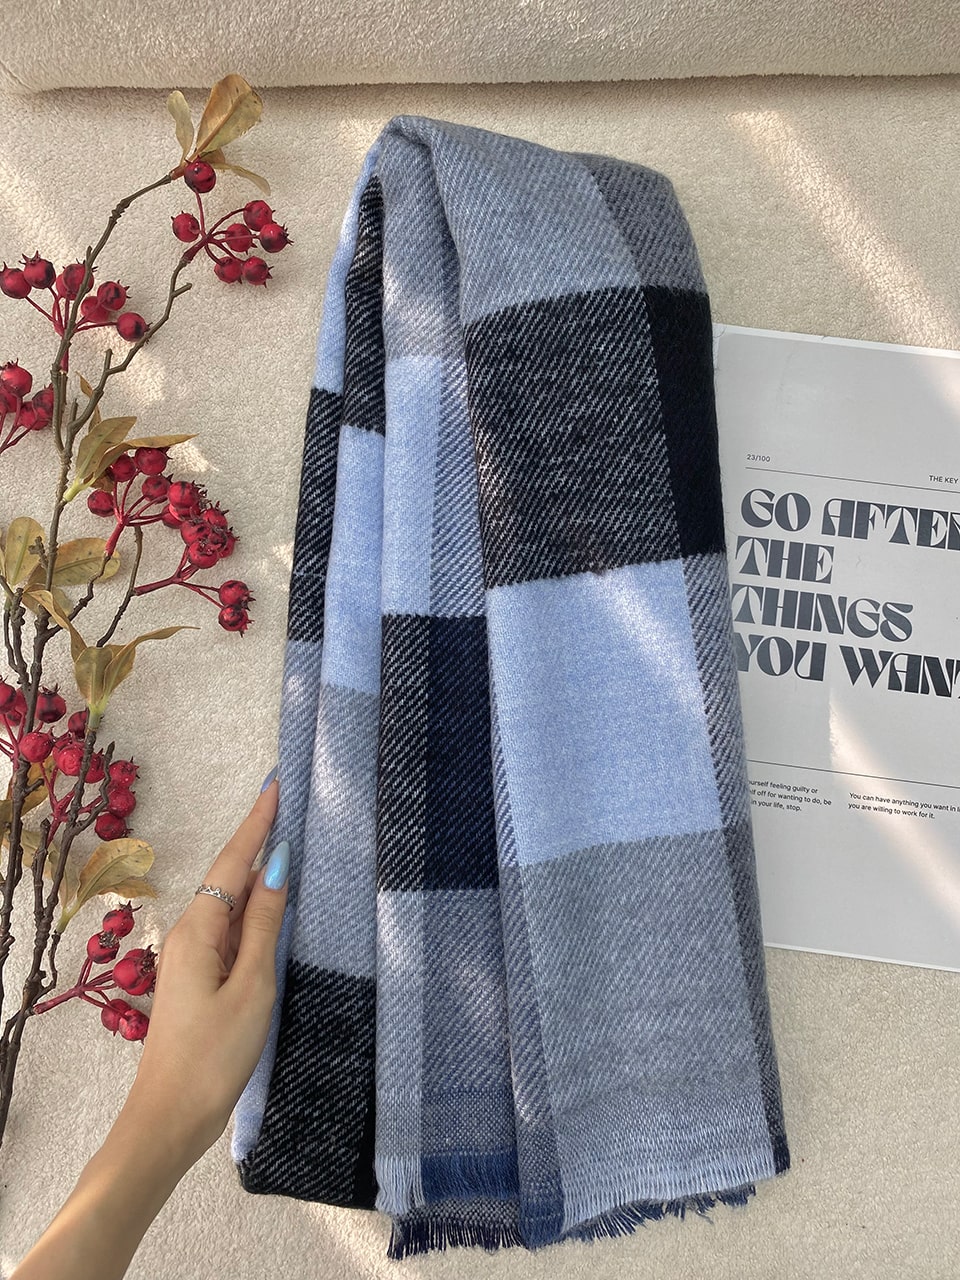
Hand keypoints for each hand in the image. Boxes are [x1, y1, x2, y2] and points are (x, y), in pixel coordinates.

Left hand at [124, 775, 288, 1167]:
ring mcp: (193, 956)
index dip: (258, 821)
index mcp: (201, 929)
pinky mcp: (199, 977)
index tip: (277, 783)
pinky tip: (273, 902)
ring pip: (231, 900)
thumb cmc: (215, 1055)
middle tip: (289, 801)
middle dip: (258, 836)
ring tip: (288, 838)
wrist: (170, 1118)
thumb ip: (266, 924)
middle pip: (230, 874)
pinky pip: (231, 926)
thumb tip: (278, 864)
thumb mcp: (252, 985)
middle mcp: (191, 933)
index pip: (235, 860)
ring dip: (257, 869)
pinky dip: (254, 904)